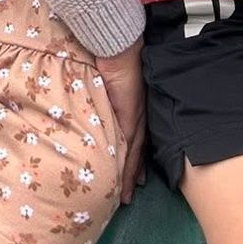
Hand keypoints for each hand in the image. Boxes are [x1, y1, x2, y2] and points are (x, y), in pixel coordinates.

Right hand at [95, 43, 145, 204]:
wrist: (119, 47)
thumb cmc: (115, 58)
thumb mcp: (112, 81)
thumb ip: (110, 94)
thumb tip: (102, 100)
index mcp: (136, 106)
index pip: (138, 137)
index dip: (136, 156)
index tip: (136, 173)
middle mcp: (139, 115)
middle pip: (139, 150)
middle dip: (134, 172)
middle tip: (132, 192)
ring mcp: (136, 118)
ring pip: (135, 154)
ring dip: (129, 175)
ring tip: (126, 195)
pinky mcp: (129, 118)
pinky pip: (129, 148)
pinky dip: (126, 166)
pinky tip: (123, 180)